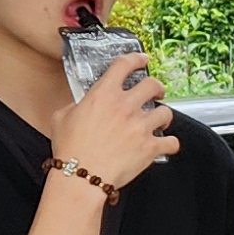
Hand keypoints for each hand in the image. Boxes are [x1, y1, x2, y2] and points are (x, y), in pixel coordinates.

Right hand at [50, 54, 178, 189]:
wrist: (81, 176)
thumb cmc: (71, 150)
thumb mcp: (62, 118)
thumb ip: (75, 106)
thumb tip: (80, 107)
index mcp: (104, 94)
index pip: (124, 65)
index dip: (136, 58)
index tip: (141, 59)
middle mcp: (125, 106)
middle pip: (152, 84)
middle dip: (157, 86)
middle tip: (156, 90)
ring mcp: (140, 126)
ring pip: (166, 112)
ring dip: (163, 115)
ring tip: (159, 120)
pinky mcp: (150, 147)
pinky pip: (171, 142)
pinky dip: (171, 143)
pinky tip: (166, 144)